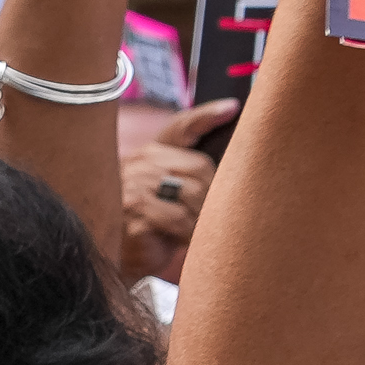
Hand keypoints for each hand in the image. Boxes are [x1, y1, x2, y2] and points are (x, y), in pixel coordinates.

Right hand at [120, 98, 239, 281]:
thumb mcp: (176, 194)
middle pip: (199, 166)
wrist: (125, 256)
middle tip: (216, 214)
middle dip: (214, 193)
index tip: (232, 108)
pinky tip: (185, 239)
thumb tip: (239, 156)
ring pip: (191, 193)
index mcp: (152, 153)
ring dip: (203, 217)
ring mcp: (133, 187)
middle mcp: (140, 163)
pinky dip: (189, 232)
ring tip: (198, 230)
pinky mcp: (133, 213)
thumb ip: (195, 174)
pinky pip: (177, 218)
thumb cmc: (158, 223)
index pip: (181, 127)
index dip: (206, 116)